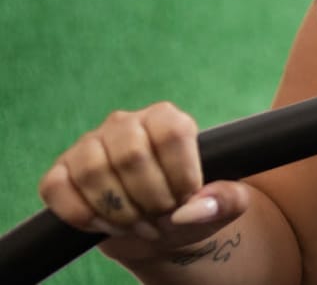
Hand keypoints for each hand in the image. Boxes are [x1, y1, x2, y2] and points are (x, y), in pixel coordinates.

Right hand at [37, 102, 251, 263]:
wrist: (157, 229)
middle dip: (151, 199)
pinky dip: (84, 216)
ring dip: (120, 211)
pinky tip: (108, 225)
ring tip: (140, 225)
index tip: (187, 199)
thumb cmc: (191, 208)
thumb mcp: (223, 205)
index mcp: (167, 118)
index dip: (181, 174)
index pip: (172, 133)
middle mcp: (124, 123)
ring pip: (92, 171)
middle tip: (163, 217)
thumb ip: (226, 200)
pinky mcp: (60, 172)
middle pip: (131, 155)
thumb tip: (192, 208)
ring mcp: (87, 146)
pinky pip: (57, 188)